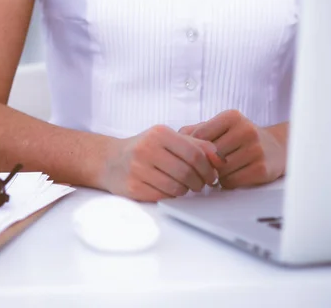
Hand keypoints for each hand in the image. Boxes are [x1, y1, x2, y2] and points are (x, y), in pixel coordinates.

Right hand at [100, 125, 220, 201]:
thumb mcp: (168, 138)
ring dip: (186, 190)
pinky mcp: (133, 187)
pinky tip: (169, 188)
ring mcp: (138, 169)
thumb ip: (196, 144)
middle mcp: (147, 149)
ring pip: (177, 187)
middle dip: (200, 182)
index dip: (208, 168)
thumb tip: (220, 158)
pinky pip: (163, 196)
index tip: (211, 175)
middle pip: (187, 172)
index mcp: (159, 133)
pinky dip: (171, 195)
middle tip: (201, 184)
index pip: (195, 154)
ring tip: (184, 186)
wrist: (110, 160)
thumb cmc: (144, 148)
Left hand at [179, 111, 287, 189]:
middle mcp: (245, 130)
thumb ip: (196, 130)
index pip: (200, 135)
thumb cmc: (240, 138)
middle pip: (209, 155)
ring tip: (219, 171)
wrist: (276, 148)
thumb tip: (174, 138)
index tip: (193, 156)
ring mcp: (256, 149)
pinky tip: (231, 176)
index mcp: (232, 116)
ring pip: (220, 170)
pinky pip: (232, 182)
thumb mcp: (221, 127)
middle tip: (204, 167)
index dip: (193, 149)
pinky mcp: (262, 169)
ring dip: (215, 175)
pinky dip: (227, 183)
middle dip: (204, 164)